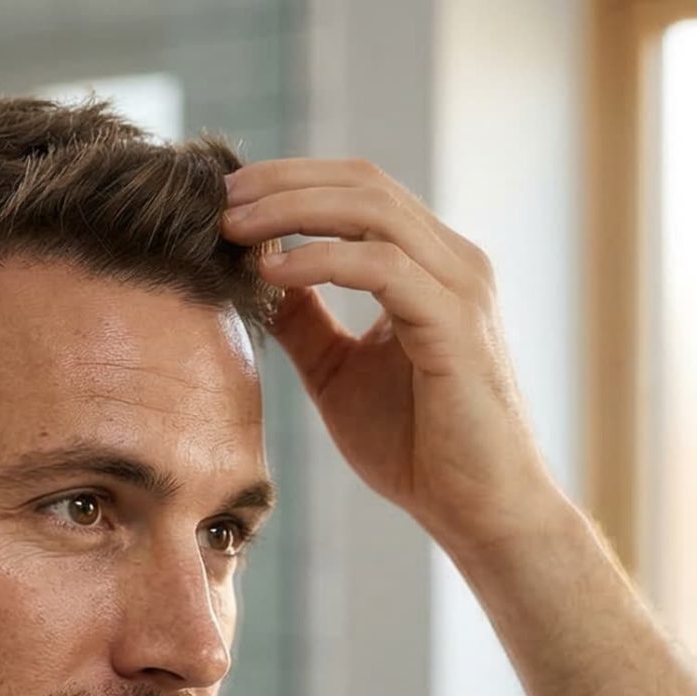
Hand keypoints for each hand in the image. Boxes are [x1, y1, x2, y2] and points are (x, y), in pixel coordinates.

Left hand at [222, 159, 563, 551]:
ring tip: (234, 228)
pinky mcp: (456, 324)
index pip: (358, 189)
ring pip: (371, 210)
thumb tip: (255, 276)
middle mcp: (453, 262)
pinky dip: (320, 259)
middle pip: (362, 182)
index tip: (226, 197)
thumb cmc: (419, 449)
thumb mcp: (338, 372)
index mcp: (431, 266)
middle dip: (283, 181)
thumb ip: (304, 320)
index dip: (290, 181)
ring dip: (293, 209)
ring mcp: (460, 288)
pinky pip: (381, 266)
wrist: (478, 512)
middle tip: (218, 196)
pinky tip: (272, 273)